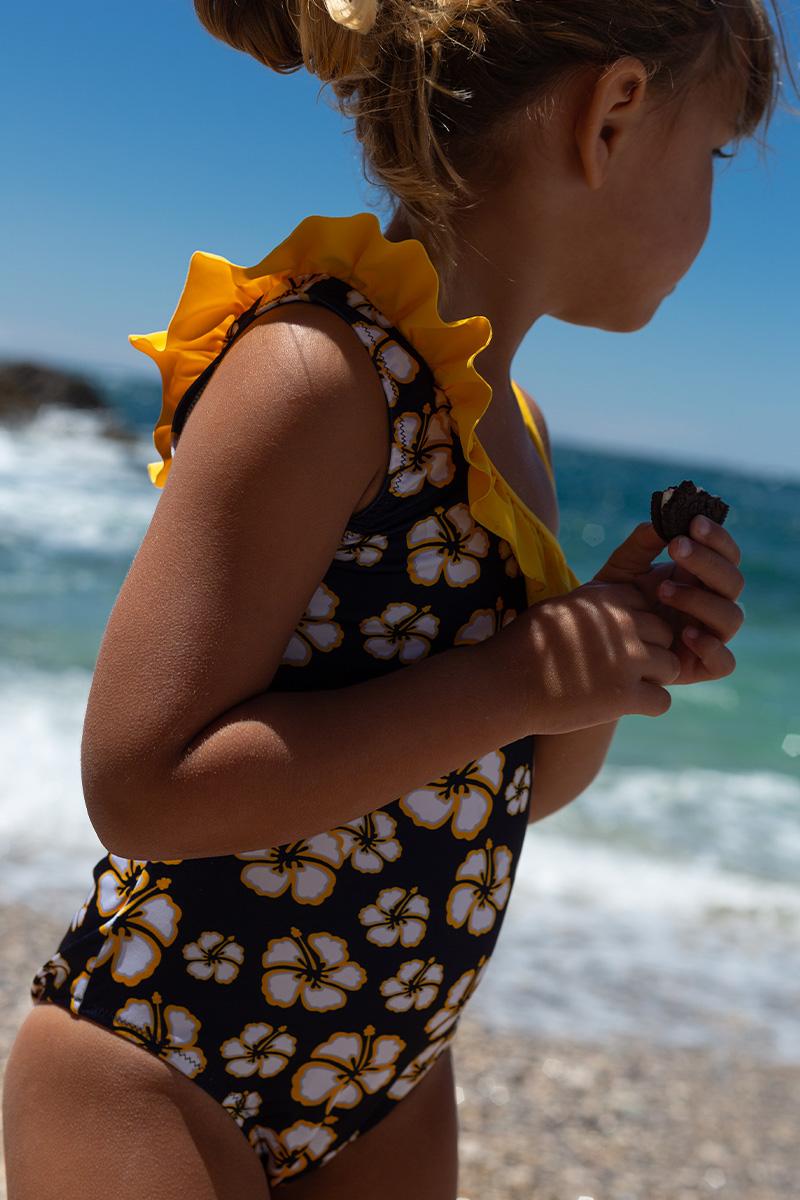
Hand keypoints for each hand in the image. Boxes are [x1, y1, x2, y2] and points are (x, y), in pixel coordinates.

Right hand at [499, 578, 680, 734]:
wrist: (503, 685)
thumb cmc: (525, 646)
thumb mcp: (560, 608)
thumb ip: (594, 605)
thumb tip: (619, 603)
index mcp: (606, 598)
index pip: (648, 604)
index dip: (637, 623)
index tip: (618, 639)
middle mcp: (622, 625)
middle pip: (665, 633)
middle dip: (651, 649)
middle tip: (625, 666)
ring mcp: (626, 661)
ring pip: (672, 666)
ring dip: (655, 678)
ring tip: (627, 685)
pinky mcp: (625, 697)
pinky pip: (663, 700)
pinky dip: (650, 705)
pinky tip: (627, 704)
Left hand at [594, 517, 743, 684]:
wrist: (594, 641)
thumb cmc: (614, 599)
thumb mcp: (623, 567)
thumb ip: (641, 543)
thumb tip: (663, 520)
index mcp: (700, 577)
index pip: (726, 554)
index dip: (717, 538)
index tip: (693, 522)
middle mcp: (711, 604)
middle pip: (733, 581)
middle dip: (707, 561)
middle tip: (676, 546)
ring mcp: (709, 634)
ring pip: (732, 617)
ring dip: (701, 599)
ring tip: (663, 590)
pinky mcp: (700, 666)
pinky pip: (725, 662)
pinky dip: (711, 647)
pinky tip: (686, 632)